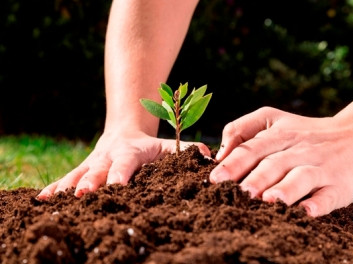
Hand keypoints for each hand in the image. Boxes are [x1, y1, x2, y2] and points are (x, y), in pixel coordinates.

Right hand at [37, 129, 210, 198]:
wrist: (123, 132)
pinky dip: (54, 188)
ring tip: (56, 201)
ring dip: (68, 187)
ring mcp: (93, 163)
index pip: (127, 162)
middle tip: (84, 195)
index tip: (118, 186)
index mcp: (132, 152)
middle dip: (91, 182)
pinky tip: (41, 201)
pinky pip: (67, 178)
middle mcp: (109, 156)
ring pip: (78, 174)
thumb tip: (210, 158)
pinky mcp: (82, 169)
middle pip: (98, 169)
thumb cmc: (149, 146)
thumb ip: (188, 150)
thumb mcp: (169, 145)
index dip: (122, 173)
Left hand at [210, 106, 352, 216]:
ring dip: (285, 189)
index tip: (214, 178)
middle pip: (274, 163)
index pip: (252, 148)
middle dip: (254, 178)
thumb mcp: (272, 119)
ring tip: (269, 200)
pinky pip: (329, 195)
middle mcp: (298, 150)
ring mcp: (319, 167)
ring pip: (301, 177)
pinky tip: (307, 211)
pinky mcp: (338, 185)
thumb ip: (242, 129)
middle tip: (237, 193)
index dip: (233, 163)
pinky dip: (319, 203)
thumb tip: (220, 153)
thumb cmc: (302, 131)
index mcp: (279, 135)